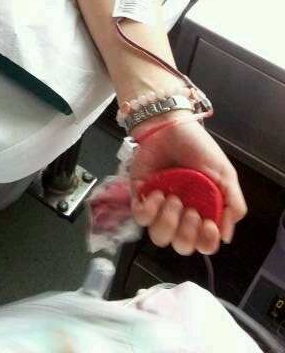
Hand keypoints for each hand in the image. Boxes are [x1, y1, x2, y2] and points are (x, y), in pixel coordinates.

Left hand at [129, 115, 246, 254]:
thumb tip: (225, 237)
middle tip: (190, 208)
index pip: (204, 244)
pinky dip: (150, 210)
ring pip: (160, 236)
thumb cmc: (198, 148)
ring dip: (168, 221)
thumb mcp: (225, 175)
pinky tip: (158, 193)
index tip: (209, 225)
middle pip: (181, 246)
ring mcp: (159, 207)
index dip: (206, 243)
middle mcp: (181, 214)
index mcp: (203, 212)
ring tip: (173, 197)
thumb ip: (233, 206)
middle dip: (187, 233)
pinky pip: (140, 218)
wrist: (170, 125)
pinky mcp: (139, 195)